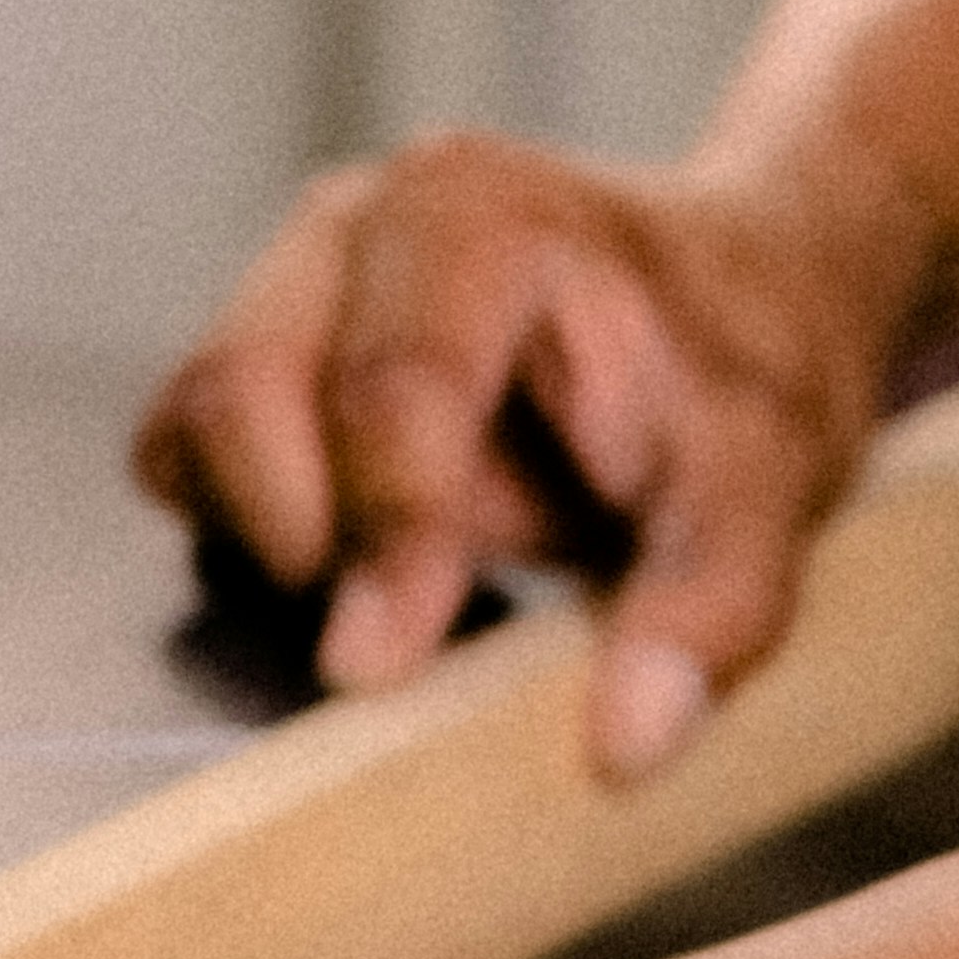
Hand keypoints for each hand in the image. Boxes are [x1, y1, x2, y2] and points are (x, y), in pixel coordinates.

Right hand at [134, 128, 931, 776]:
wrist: (734, 296)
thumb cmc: (741, 377)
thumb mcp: (771, 487)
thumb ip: (707, 608)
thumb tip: (625, 741)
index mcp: (483, 216)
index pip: (393, 385)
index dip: (383, 537)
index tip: (378, 670)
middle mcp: (360, 221)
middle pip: (243, 391)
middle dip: (306, 540)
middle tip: (402, 643)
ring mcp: (294, 275)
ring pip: (196, 427)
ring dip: (282, 539)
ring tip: (423, 579)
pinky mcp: (258, 344)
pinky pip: (187, 456)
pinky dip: (251, 533)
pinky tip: (375, 558)